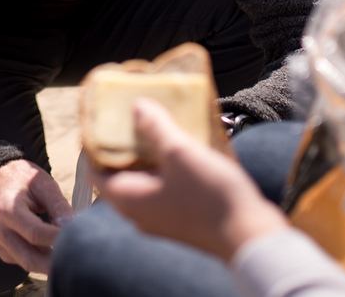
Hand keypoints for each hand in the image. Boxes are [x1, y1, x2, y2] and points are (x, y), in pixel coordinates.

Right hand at [0, 158, 74, 273]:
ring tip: (67, 251)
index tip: (78, 239)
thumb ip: (58, 205)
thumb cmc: (25, 180)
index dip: (58, 239)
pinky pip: (23, 262)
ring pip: (28, 264)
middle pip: (31, 259)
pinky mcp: (2, 251)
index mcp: (7, 210)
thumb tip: (73, 226)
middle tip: (78, 258)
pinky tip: (50, 246)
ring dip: (49, 262)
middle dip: (56, 262)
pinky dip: (40, 258)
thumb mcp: (43, 184)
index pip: (35, 234)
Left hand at [97, 99, 288, 261]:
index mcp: (128, 199)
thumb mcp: (179, 153)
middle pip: (120, 173)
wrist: (250, 237)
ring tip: (159, 122)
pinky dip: (167, 166)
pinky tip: (182, 145)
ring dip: (149, 153)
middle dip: (125, 143)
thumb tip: (136, 106)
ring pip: (145, 179)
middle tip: (132, 114)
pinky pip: (165, 186)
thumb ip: (154, 128)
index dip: (94, 143)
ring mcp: (162, 217)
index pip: (94, 170)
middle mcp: (139, 212)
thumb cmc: (209, 197)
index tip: (103, 118)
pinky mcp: (183, 217)